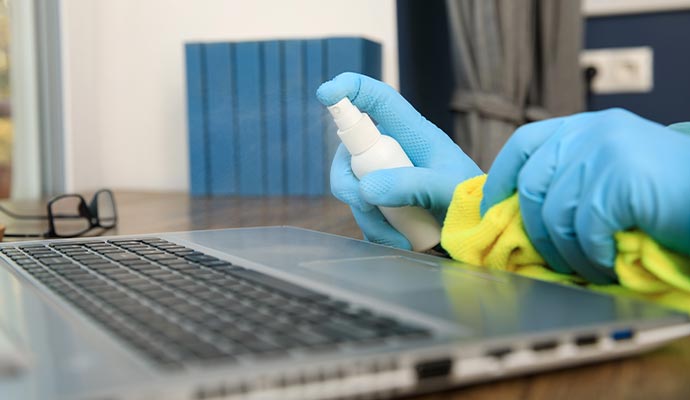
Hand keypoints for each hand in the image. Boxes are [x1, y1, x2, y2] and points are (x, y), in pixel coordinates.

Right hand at [317, 73, 481, 249]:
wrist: (481, 232)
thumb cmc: (472, 200)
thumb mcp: (448, 190)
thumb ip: (412, 186)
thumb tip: (365, 189)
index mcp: (413, 133)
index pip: (378, 100)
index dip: (351, 89)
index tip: (326, 92)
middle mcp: (394, 150)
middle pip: (350, 152)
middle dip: (347, 182)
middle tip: (363, 204)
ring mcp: (387, 177)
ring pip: (353, 189)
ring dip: (370, 218)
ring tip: (401, 239)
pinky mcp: (385, 202)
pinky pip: (364, 214)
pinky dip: (377, 231)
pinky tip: (402, 241)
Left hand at [480, 108, 689, 283]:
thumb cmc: (669, 191)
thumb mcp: (612, 171)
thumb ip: (572, 176)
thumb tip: (523, 210)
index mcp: (584, 127)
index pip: (523, 145)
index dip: (501, 179)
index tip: (492, 210)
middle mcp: (590, 133)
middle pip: (531, 187)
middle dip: (534, 232)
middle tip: (550, 258)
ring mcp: (605, 154)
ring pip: (554, 216)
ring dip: (567, 253)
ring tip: (586, 268)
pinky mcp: (619, 181)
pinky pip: (585, 232)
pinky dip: (591, 258)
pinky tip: (605, 265)